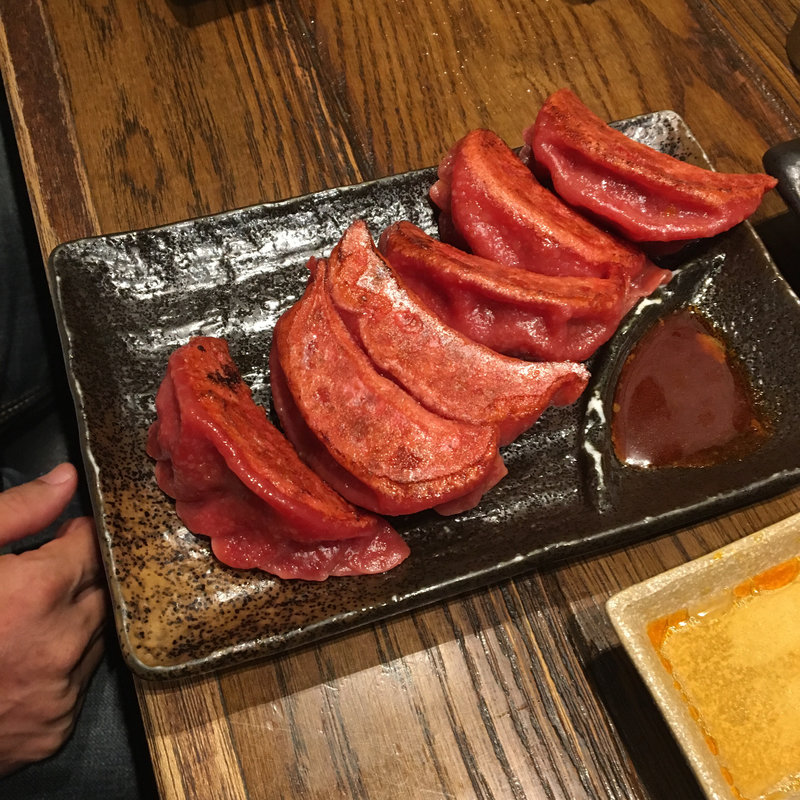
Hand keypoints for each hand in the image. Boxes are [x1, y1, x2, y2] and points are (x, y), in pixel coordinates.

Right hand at [0, 463, 105, 775]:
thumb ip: (18, 512)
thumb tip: (65, 480)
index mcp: (38, 594)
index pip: (94, 548)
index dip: (78, 538)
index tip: (65, 537)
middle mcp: (60, 646)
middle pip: (102, 592)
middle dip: (78, 579)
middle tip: (41, 579)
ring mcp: (59, 693)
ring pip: (96, 637)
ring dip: (73, 622)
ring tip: (23, 622)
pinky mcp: (54, 730)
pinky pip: (77, 683)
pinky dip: (60, 667)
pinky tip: (20, 660)